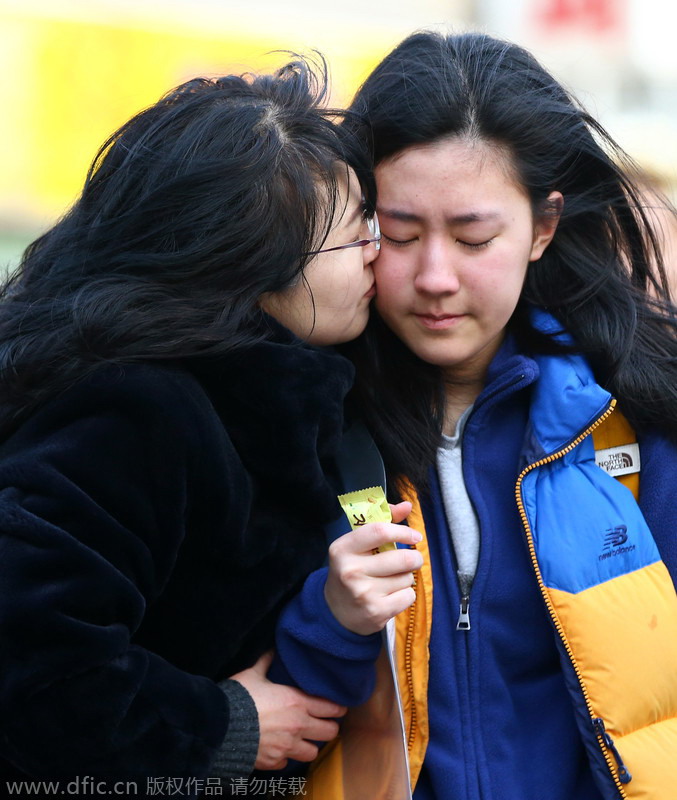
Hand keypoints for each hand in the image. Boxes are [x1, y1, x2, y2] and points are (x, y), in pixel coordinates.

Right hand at [230, 651, 346, 769]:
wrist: (220, 727)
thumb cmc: (239, 697)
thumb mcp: (253, 674)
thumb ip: (267, 662)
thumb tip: (272, 648)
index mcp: (297, 702)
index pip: (331, 708)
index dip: (338, 708)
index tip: (339, 707)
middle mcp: (297, 726)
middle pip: (329, 732)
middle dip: (328, 728)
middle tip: (324, 724)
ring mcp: (287, 747)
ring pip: (312, 752)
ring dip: (309, 745)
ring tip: (304, 739)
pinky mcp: (274, 762)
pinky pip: (288, 763)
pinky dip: (286, 757)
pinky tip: (280, 749)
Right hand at [324, 501, 423, 635]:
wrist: (335, 611)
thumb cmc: (352, 569)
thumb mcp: (358, 545)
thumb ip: (382, 522)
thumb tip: (407, 505)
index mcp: (343, 548)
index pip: (380, 532)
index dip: (403, 531)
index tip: (414, 536)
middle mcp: (351, 570)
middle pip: (401, 558)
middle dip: (414, 558)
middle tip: (411, 559)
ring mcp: (363, 593)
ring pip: (406, 578)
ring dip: (406, 577)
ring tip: (392, 580)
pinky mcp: (376, 612)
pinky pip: (408, 596)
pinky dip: (406, 594)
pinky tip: (391, 595)